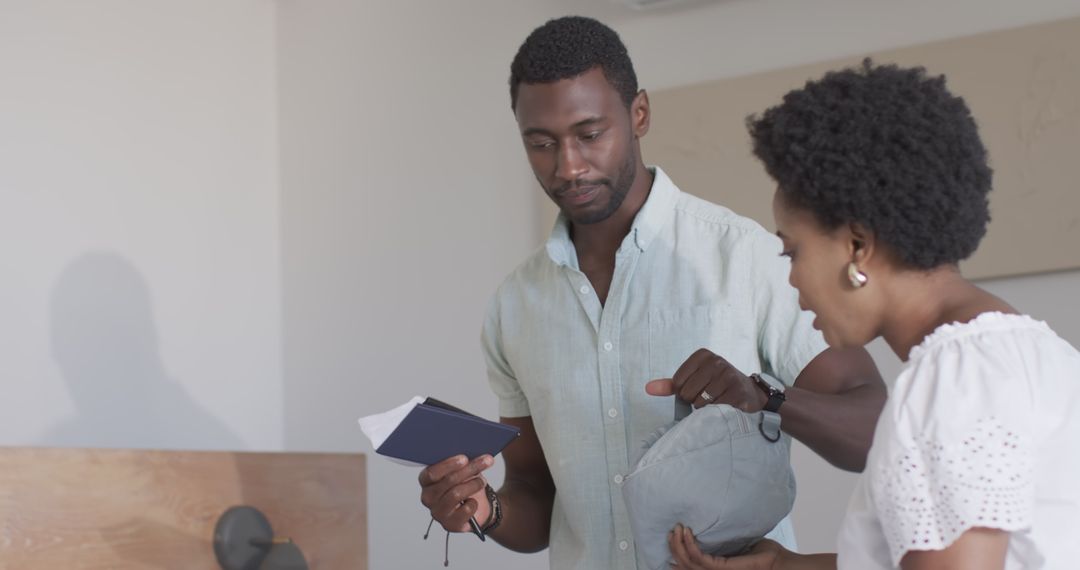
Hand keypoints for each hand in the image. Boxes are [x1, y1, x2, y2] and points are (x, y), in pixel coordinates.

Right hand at [418, 454, 493, 532]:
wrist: (478, 505)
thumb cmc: (467, 482)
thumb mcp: (464, 468)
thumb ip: (462, 459)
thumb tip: (473, 447)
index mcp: (426, 480)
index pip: (431, 473)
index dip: (448, 465)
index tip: (465, 458)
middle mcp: (427, 497)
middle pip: (447, 481)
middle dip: (469, 469)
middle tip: (486, 461)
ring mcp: (437, 512)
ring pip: (456, 494)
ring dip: (474, 484)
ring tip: (481, 481)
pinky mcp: (449, 525)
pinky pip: (464, 511)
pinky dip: (473, 503)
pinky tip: (474, 501)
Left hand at [645, 348, 765, 411]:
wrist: (751, 394)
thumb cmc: (717, 387)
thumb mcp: (695, 380)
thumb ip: (671, 385)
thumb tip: (648, 388)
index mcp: (703, 355)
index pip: (677, 383)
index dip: (684, 392)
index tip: (699, 390)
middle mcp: (716, 362)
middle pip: (688, 394)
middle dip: (695, 402)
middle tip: (710, 398)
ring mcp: (728, 376)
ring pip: (700, 404)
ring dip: (706, 410)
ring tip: (717, 403)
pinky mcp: (737, 392)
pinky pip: (714, 411)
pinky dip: (717, 415)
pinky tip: (725, 409)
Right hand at [668, 524, 783, 569]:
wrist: (780, 563)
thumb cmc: (764, 555)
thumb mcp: (739, 546)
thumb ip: (725, 542)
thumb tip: (715, 528)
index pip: (690, 568)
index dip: (676, 556)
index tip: (671, 539)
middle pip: (684, 566)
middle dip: (673, 547)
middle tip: (671, 530)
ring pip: (687, 563)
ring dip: (678, 545)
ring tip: (677, 528)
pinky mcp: (723, 569)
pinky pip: (699, 558)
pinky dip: (690, 545)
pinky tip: (688, 532)